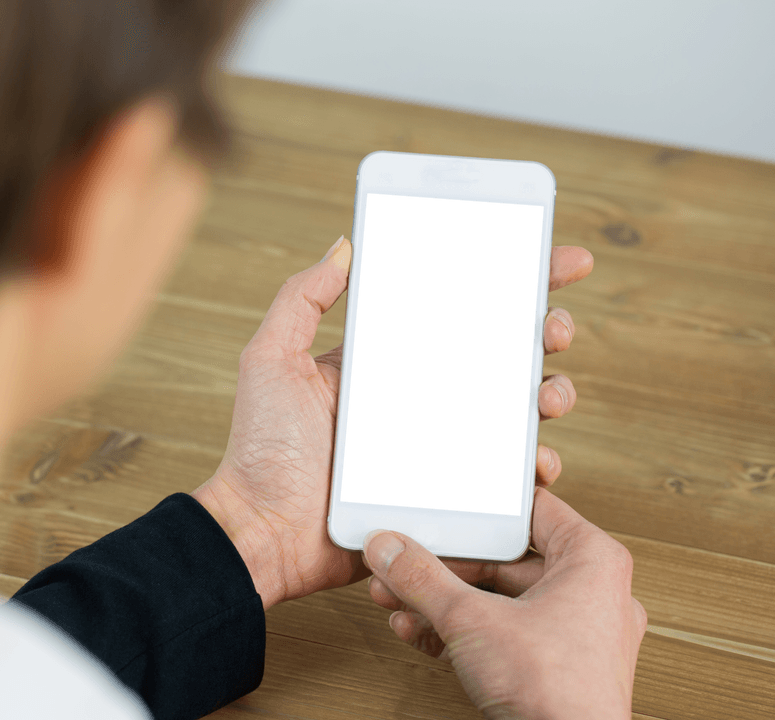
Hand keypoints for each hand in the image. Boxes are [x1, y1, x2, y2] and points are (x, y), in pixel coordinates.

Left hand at [192, 235, 593, 608]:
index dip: (506, 284)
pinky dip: (533, 467)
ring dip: (550, 394)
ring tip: (550, 395)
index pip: (454, 311)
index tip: (552, 260)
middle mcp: (418, 399)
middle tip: (554, 327)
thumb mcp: (272, 360)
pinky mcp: (446, 494)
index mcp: (385, 362)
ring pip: (514, 412)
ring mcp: (436, 447)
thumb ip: (301, 299)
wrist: (264, 532)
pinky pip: (504, 479)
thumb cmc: (261, 449)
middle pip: (499, 355)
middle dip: (542, 333)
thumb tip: (345, 245)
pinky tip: (538, 460)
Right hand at [364, 489, 646, 719]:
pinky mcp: (555, 668)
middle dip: (444, 566)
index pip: (532, 510)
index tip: (447, 505)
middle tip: (407, 559)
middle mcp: (591, 594)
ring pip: (497, 600)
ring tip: (400, 597)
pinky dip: (461, 631)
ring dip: (443, 600)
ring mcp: (574, 635)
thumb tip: (391, 549)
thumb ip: (422, 578)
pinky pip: (502, 634)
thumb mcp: (471, 620)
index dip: (482, 507)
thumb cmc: (559, 695)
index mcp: (592, 562)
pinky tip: (419, 630)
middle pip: (503, 560)